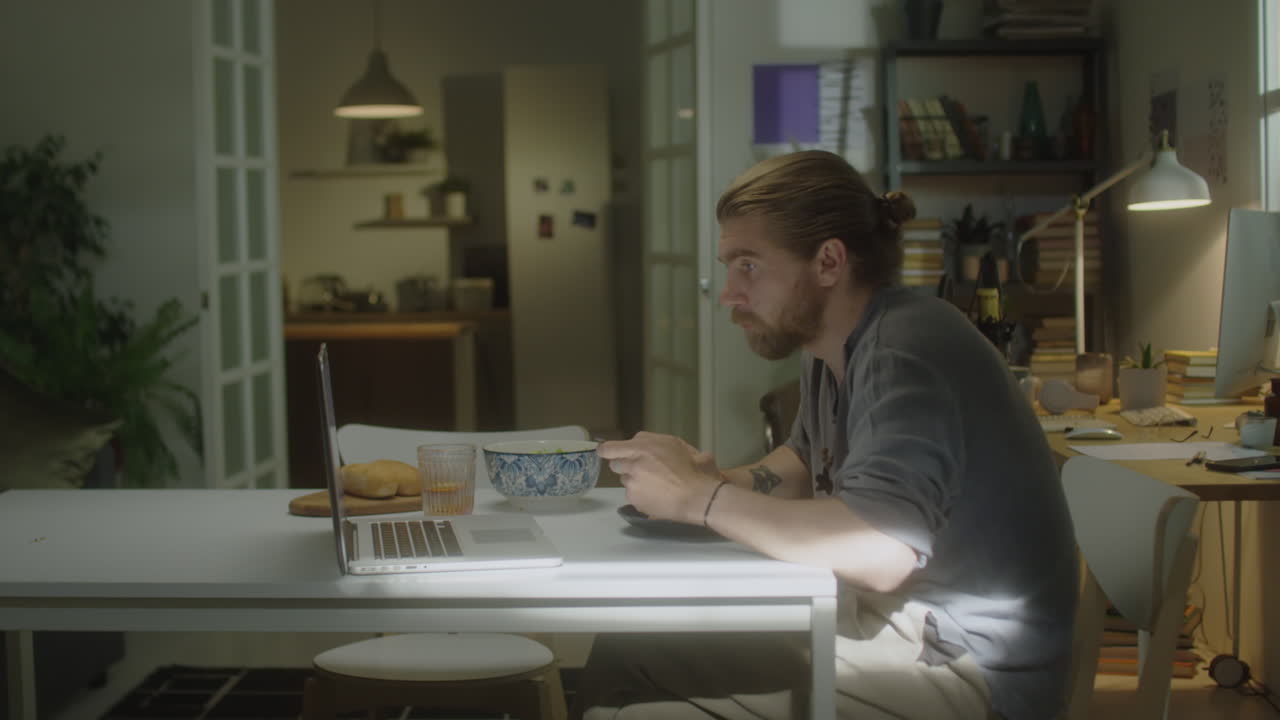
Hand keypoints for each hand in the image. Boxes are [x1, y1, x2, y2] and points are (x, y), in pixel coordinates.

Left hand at [599, 432, 721, 524]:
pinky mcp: (635, 500)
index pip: (611, 448)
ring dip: (635, 481)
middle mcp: (635, 463)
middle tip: (643, 470)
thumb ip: (655, 441)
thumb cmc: (695, 470)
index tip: (603, 452)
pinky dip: (641, 495)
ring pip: (625, 480)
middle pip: (616, 464)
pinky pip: (632, 495)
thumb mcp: (679, 445)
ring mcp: (633, 483)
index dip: (606, 450)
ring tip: (656, 485)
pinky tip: (657, 495)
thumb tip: (642, 443)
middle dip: (626, 466)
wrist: (700, 497)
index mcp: (645, 447)